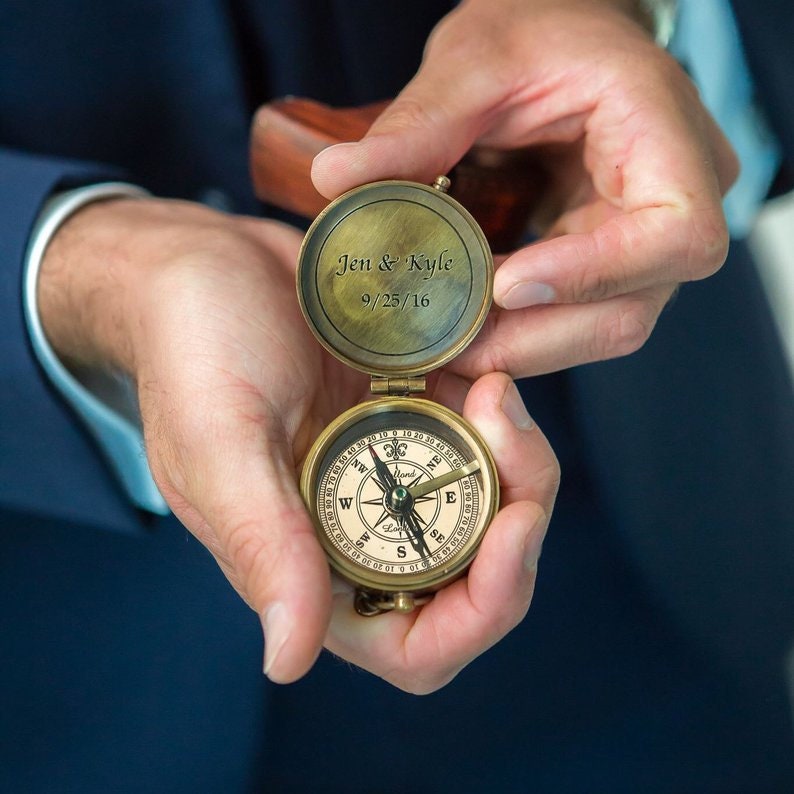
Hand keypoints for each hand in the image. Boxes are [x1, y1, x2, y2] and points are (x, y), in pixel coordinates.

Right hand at [38, 197, 558, 691]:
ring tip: (497, 391)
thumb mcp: (220, 446)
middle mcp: (361, 527)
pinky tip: (489, 367)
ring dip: (518, 457)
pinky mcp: (412, 414)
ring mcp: (394, 470)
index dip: (482, 611)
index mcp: (310, 561)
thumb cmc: (192, 351)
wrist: (207, 262)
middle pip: (480, 572)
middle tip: (513, 436)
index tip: (513, 528)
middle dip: (520, 517)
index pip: (416, 644)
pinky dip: (503, 412)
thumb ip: (262, 546)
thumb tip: (289, 662)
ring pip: (496, 502)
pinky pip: (486, 435)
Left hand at [312, 0, 738, 376]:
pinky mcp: (613, 266)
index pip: (675, 235)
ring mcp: (648, 242)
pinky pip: (577, 321)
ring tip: (447, 346)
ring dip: (523, 348)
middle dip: (536, 338)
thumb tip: (334, 178)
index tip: (508, 285)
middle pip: (630, 309)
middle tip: (448, 346)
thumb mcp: (477, 60)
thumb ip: (418, 123)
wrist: (561, 46)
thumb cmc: (539, 32)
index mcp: (664, 132)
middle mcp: (676, 199)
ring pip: (604, 329)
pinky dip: (523, 336)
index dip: (597, 273)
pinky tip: (468, 333)